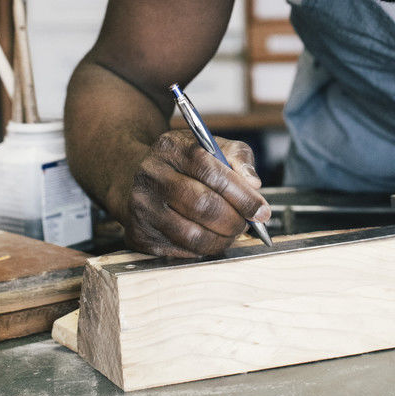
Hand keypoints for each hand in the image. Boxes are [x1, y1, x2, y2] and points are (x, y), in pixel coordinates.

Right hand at [125, 130, 270, 257]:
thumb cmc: (181, 161)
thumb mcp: (210, 145)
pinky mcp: (139, 234)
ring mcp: (143, 208)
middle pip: (202, 206)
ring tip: (231, 232)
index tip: (261, 210)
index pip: (212, 174)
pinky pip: (180, 251)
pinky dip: (202, 249)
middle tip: (247, 224)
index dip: (242, 196)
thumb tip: (254, 184)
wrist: (133, 174)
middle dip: (234, 220)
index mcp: (173, 149)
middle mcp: (152, 177)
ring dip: (221, 240)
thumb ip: (237, 157)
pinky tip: (209, 237)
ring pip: (192, 236)